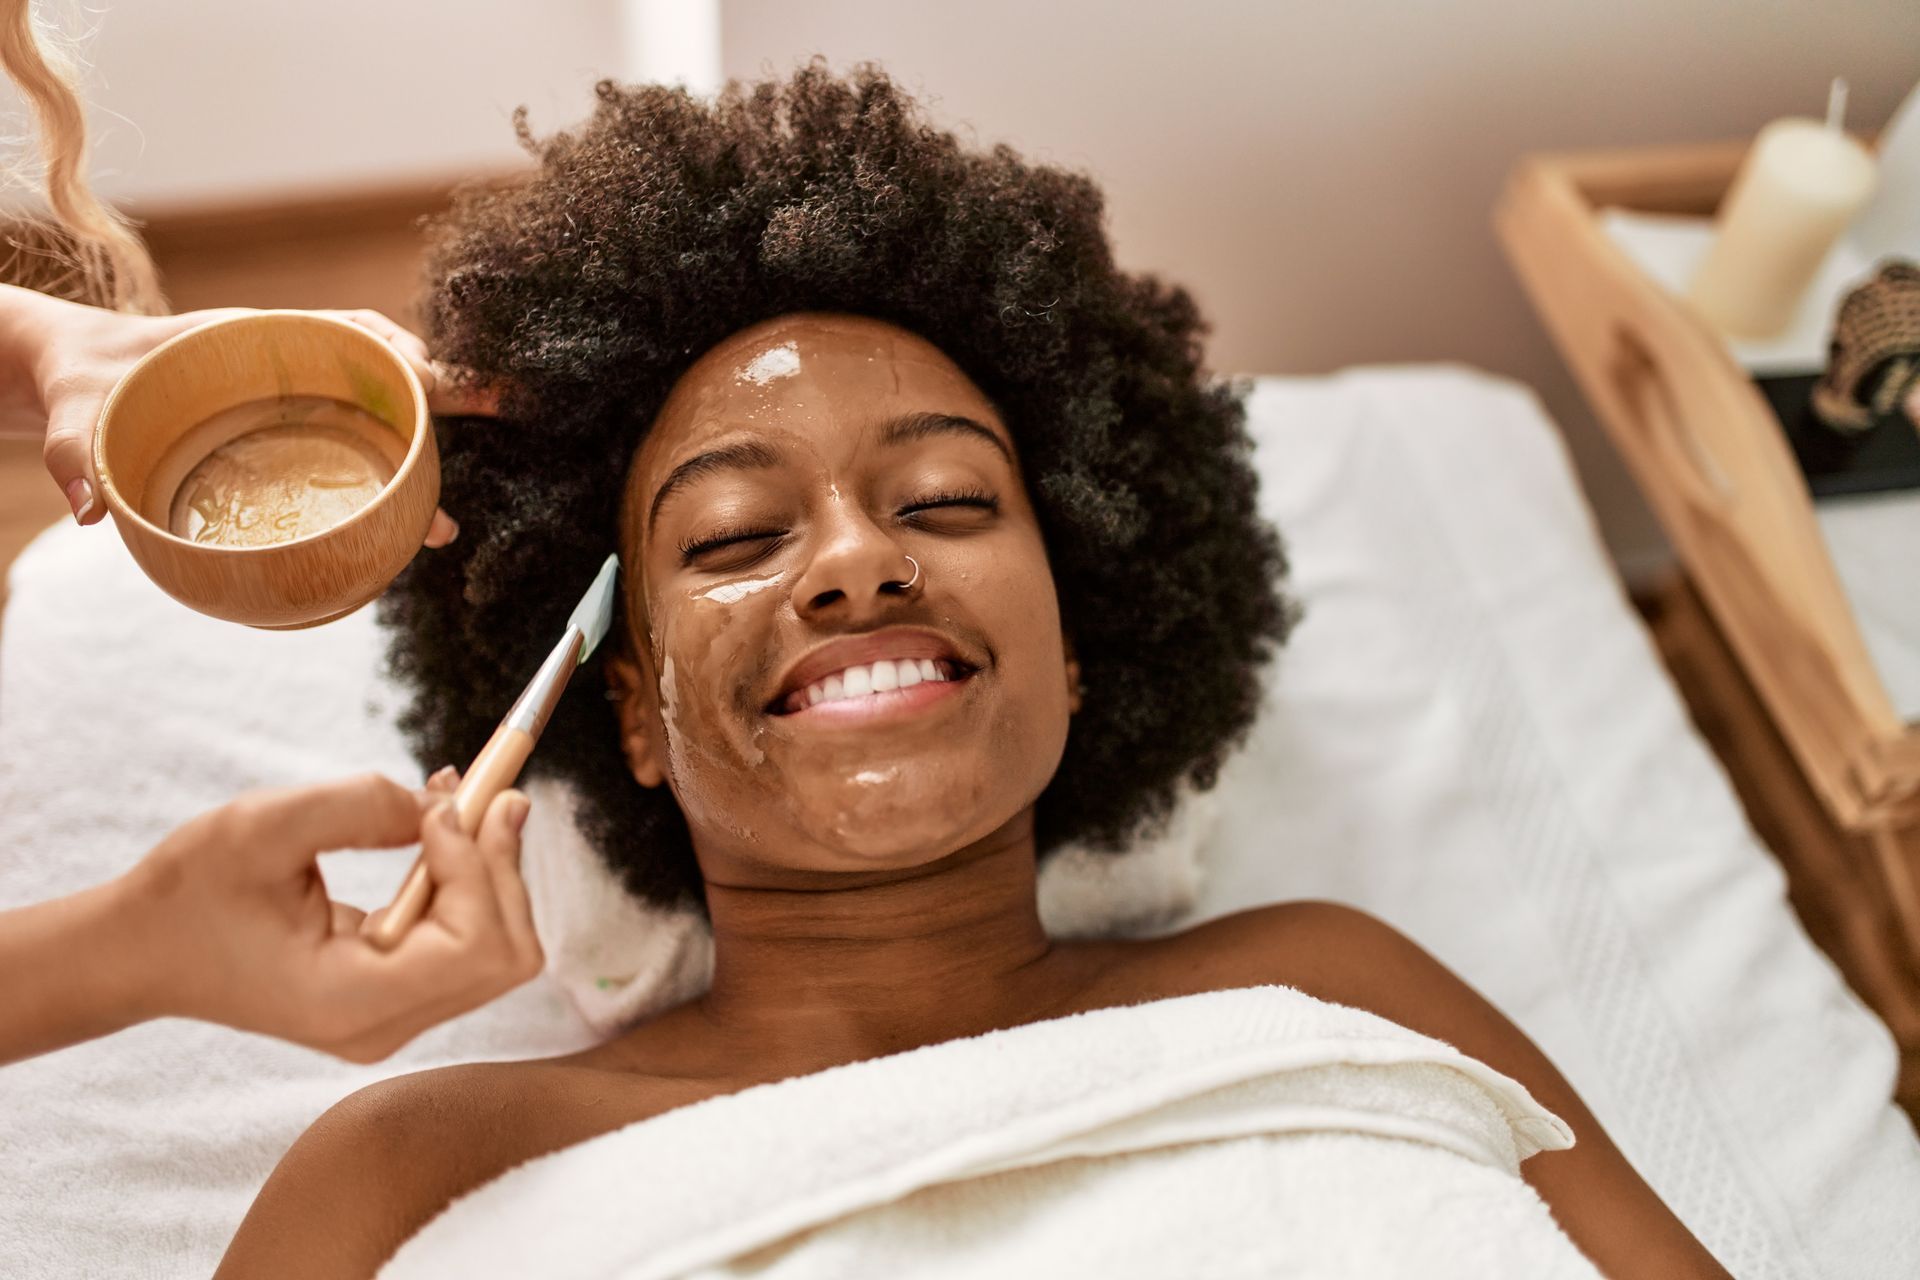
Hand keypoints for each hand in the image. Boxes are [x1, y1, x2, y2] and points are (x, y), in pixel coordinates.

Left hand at [0, 287, 495, 538]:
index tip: (427, 375)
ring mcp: (297, 411)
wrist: (78, 387)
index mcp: (252, 344)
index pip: (344, 329)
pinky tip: (414, 524)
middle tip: (503, 407)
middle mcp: (288, 373)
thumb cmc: (80, 386)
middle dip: (446, 392)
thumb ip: (75, 451)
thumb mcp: (74, 411)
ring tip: (452, 514)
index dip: (393, 348)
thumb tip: (87, 510)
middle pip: (383, 376)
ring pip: (379, 422)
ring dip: (427, 451)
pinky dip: (393, 484)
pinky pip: (356, 456)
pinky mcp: (293, 448)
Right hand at [109, 770, 542, 1061]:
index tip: (439, 805)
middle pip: (507, 953)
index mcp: (349, 1002)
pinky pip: (467, 943)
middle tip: (481, 786)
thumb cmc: (189, 892)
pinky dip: (468, 881)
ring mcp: (391, 1019)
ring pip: (498, 948)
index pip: (478, 948)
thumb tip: (448, 806)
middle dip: (501, 862)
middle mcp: (382, 1027)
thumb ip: (361, 807)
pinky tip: (436, 831)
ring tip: (453, 800)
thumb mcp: (262, 826)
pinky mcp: (394, 998)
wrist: (142, 950)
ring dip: (489, 866)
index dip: (479, 867)